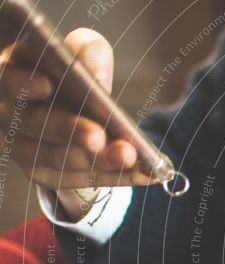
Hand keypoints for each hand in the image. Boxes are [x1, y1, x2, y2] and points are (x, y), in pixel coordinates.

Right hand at [0, 28, 152, 218]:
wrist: (78, 113)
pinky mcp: (43, 172)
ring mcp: (23, 147)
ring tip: (128, 155)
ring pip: (55, 158)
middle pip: (35, 124)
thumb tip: (95, 74)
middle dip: (69, 130)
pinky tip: (141, 172)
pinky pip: (77, 180)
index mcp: (14, 74)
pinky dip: (113, 176)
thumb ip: (87, 52)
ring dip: (95, 160)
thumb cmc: (76, 78)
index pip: (9, 77)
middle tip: (97, 135)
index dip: (25, 82)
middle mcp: (12, 113)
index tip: (48, 84)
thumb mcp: (84, 56)